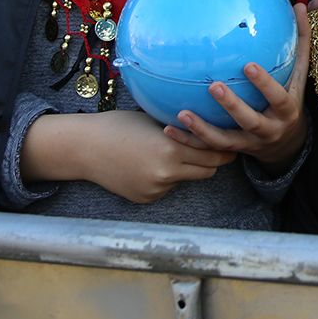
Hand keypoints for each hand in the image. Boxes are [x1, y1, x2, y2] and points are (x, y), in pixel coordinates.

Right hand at [24, 109, 235, 203]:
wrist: (84, 148)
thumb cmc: (119, 125)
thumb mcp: (155, 120)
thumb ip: (182, 128)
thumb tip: (209, 126)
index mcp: (172, 148)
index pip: (214, 154)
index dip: (226, 148)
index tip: (233, 142)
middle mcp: (166, 173)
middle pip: (207, 170)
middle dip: (214, 160)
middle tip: (220, 149)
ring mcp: (156, 188)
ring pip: (188, 180)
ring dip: (189, 169)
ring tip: (179, 153)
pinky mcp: (146, 198)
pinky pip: (167, 188)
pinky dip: (166, 178)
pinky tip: (150, 165)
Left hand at [167, 3, 310, 172]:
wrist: (287, 144)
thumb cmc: (291, 98)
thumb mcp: (299, 75)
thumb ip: (300, 43)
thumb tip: (298, 5)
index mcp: (287, 109)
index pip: (278, 97)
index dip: (264, 84)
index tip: (248, 65)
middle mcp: (269, 129)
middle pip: (250, 120)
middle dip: (232, 106)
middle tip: (213, 86)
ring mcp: (249, 143)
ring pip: (225, 141)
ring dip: (203, 130)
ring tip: (183, 113)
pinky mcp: (232, 151)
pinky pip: (208, 149)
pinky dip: (188, 141)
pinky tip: (169, 128)